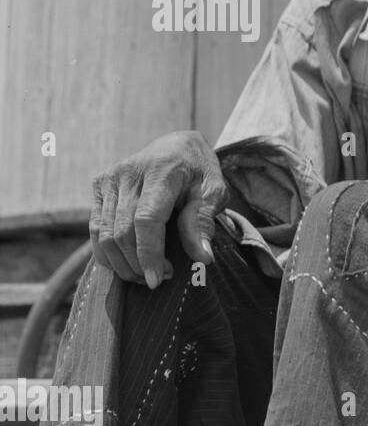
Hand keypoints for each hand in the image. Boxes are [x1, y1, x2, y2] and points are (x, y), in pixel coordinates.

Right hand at [89, 130, 227, 287]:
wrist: (177, 146)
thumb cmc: (199, 172)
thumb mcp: (214, 192)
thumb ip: (203, 221)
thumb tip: (203, 258)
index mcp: (161, 171)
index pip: (146, 219)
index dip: (148, 253)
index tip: (158, 280)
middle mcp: (129, 173)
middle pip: (122, 231)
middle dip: (138, 263)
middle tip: (161, 279)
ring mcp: (109, 179)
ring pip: (104, 234)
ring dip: (122, 263)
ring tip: (146, 275)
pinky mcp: (99, 187)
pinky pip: (95, 229)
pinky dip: (108, 253)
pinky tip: (128, 265)